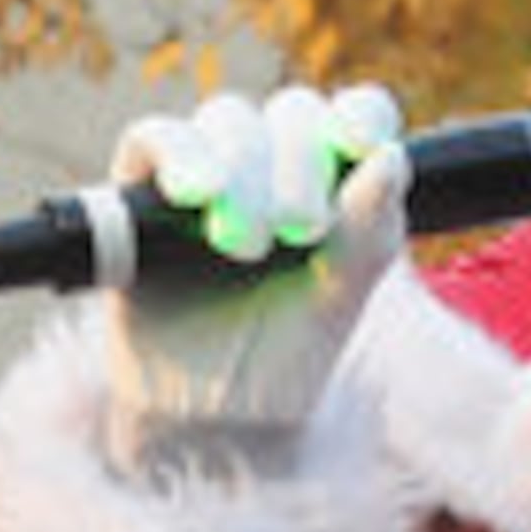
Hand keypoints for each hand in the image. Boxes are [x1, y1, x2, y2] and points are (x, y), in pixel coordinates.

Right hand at [104, 83, 412, 466]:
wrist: (209, 419)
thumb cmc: (282, 360)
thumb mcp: (342, 300)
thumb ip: (370, 233)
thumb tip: (388, 157)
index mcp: (334, 185)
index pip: (356, 116)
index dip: (361, 114)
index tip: (362, 142)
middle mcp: (272, 169)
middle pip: (291, 112)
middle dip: (299, 163)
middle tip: (301, 232)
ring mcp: (208, 175)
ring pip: (227, 119)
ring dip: (244, 168)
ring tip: (245, 245)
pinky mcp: (142, 193)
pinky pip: (154, 138)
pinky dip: (178, 154)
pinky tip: (196, 191)